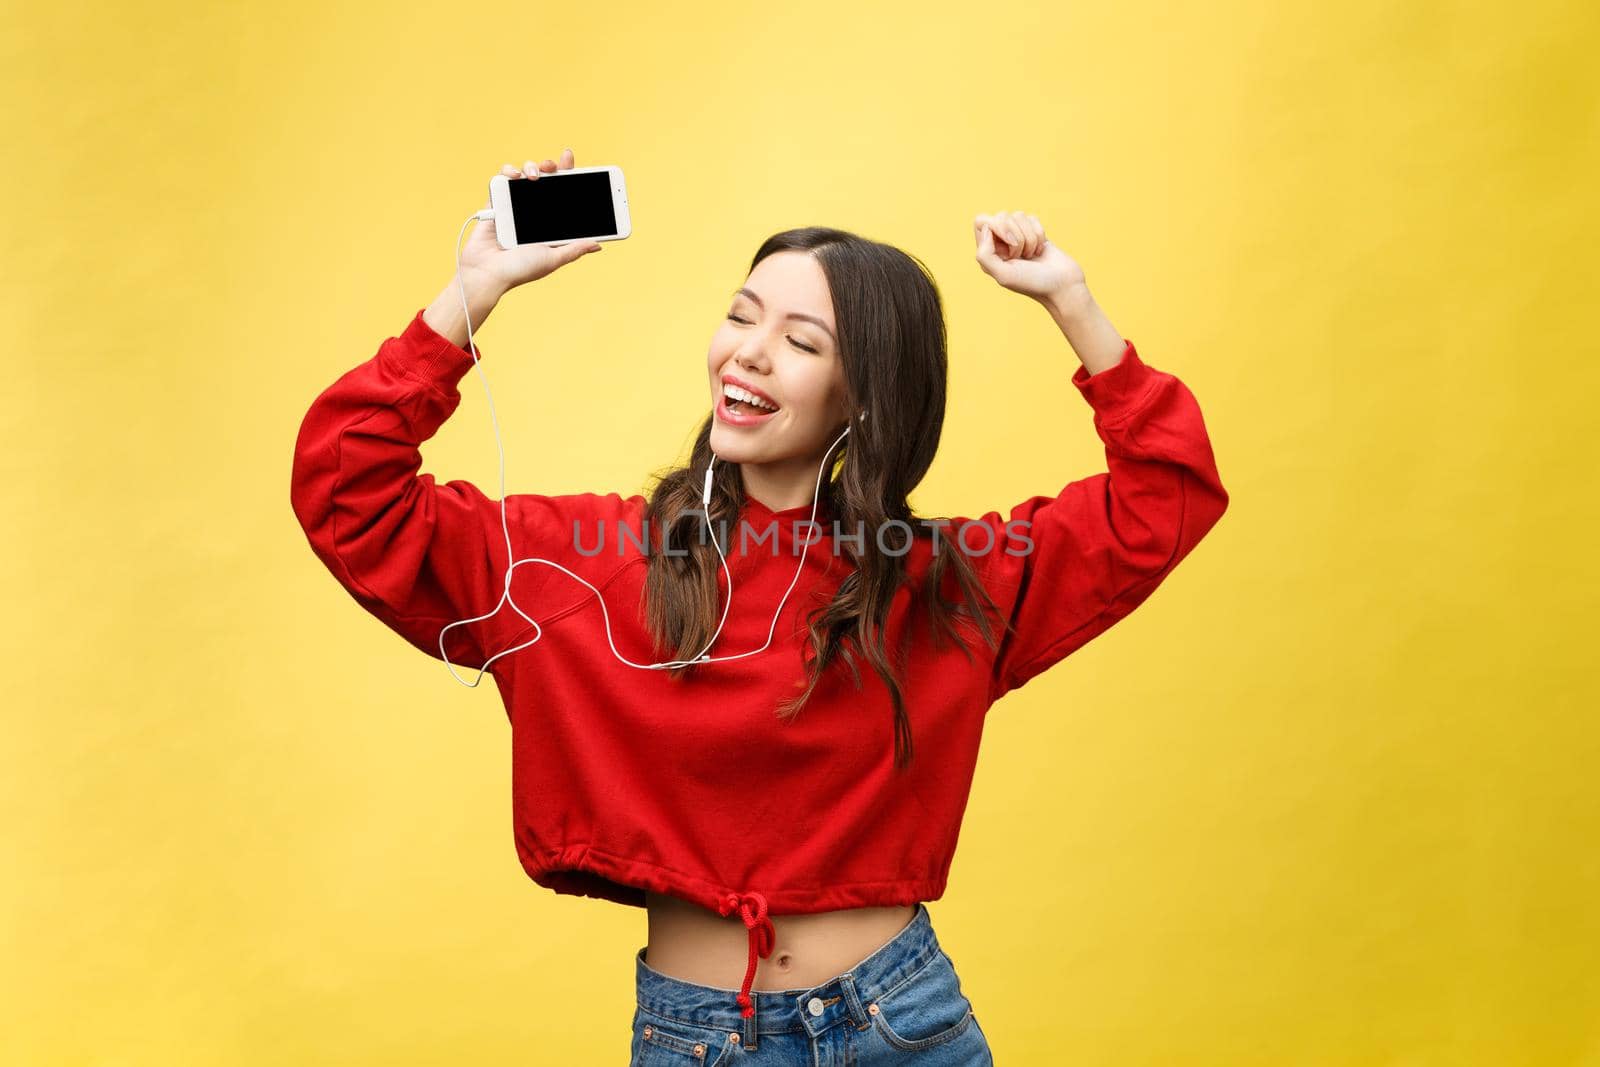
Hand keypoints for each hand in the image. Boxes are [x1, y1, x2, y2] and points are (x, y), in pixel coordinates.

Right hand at [459, 149, 604, 295]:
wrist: (487, 273)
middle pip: (546, 180)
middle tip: (554, 166)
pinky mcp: (496, 202)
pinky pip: (502, 179)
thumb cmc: (519, 270)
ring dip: (531, 167)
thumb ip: (574, 249)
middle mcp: (533, 212)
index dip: (570, 178)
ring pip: (525, 175)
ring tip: (535, 176)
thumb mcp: (553, 259)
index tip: (574, 165)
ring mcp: (514, 205)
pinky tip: (515, 176)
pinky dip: (508, 171)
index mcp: (549, 224)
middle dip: (552, 167)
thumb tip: (598, 244)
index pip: (563, 195)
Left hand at [973, 211, 1085, 303]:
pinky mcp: (1033, 233)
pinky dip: (1039, 234)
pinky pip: (1032, 218)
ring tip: (1032, 255)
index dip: (998, 227)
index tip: (1010, 244)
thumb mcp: (1003, 275)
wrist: (1062, 285)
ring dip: (1029, 237)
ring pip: (1018, 216)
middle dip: (1016, 234)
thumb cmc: (1033, 283)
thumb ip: (985, 255)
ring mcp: (1017, 237)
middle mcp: (999, 244)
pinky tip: (1040, 250)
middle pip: (1001, 216)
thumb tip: (986, 228)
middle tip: (1022, 254)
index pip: (982, 222)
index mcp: (987, 253)